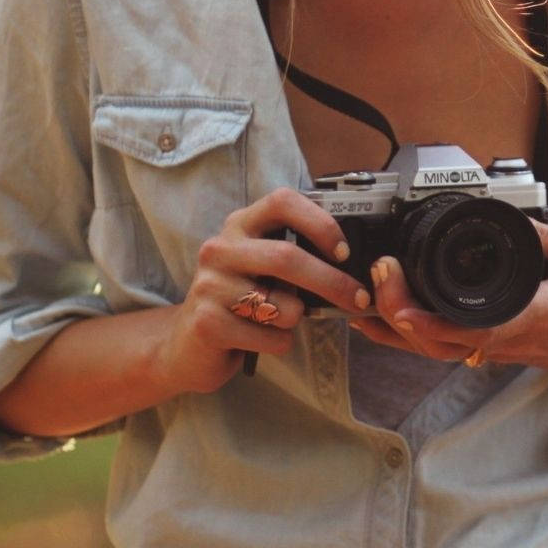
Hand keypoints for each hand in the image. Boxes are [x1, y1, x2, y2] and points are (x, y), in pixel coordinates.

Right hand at [156, 187, 372, 394]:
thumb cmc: (241, 301)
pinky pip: (269, 336)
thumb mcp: (264, 267)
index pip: (283, 202)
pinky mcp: (207, 322)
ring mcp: (209, 285)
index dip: (320, 223)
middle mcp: (220, 248)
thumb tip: (353, 263)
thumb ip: (296, 254)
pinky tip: (263, 339)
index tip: (344, 252)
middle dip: (332, 281)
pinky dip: (280, 342)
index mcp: (241, 225)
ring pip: (281, 304)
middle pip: (287, 257)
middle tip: (359, 299)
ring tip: (282, 320)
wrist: (188, 345)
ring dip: (296, 318)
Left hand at [350, 219, 547, 376]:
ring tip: (364, 292)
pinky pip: (436, 347)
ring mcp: (491, 349)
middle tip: (381, 272)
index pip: (473, 328)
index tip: (399, 304)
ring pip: (431, 349)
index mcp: (531, 316)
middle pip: (438, 342)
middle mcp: (504, 339)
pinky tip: (377, 316)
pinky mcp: (484, 348)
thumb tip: (511, 217)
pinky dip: (403, 334)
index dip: (430, 322)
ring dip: (393, 326)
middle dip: (398, 312)